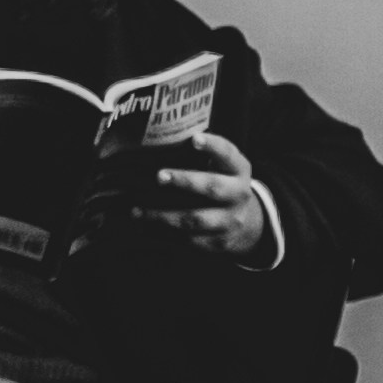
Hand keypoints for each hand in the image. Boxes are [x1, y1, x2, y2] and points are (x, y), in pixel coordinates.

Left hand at [134, 131, 270, 259]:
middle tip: (159, 176)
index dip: (212, 147)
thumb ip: (199, 157)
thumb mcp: (221, 167)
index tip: (194, 139)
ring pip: (196, 220)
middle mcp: (239, 195)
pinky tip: (143, 229)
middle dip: (184, 181)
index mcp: (239, 170)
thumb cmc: (220, 183)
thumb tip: (156, 143)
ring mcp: (230, 221)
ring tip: (136, 211)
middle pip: (212, 187)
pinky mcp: (219, 243)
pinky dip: (163, 236)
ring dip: (163, 216)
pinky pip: (188, 241)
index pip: (228, 154)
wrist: (246, 224)